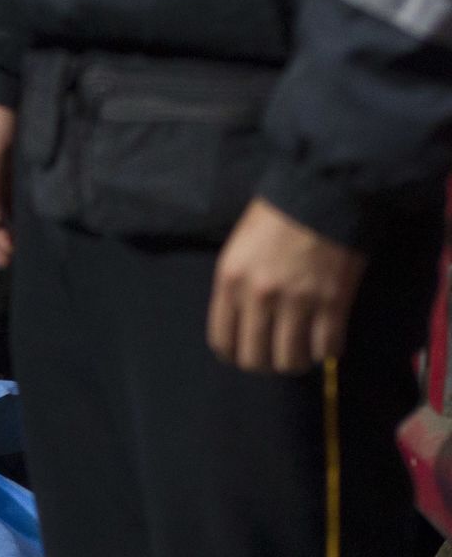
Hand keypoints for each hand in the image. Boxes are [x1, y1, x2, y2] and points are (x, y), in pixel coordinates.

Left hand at [207, 198, 366, 373]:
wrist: (322, 191)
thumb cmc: (276, 216)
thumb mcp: (238, 249)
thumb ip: (235, 287)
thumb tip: (242, 323)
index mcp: (229, 282)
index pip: (222, 340)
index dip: (233, 355)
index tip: (245, 354)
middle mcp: (259, 297)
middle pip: (254, 358)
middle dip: (264, 364)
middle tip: (276, 357)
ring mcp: (297, 302)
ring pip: (290, 360)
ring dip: (297, 362)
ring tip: (303, 353)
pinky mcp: (333, 302)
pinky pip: (327, 347)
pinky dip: (328, 352)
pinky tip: (328, 344)